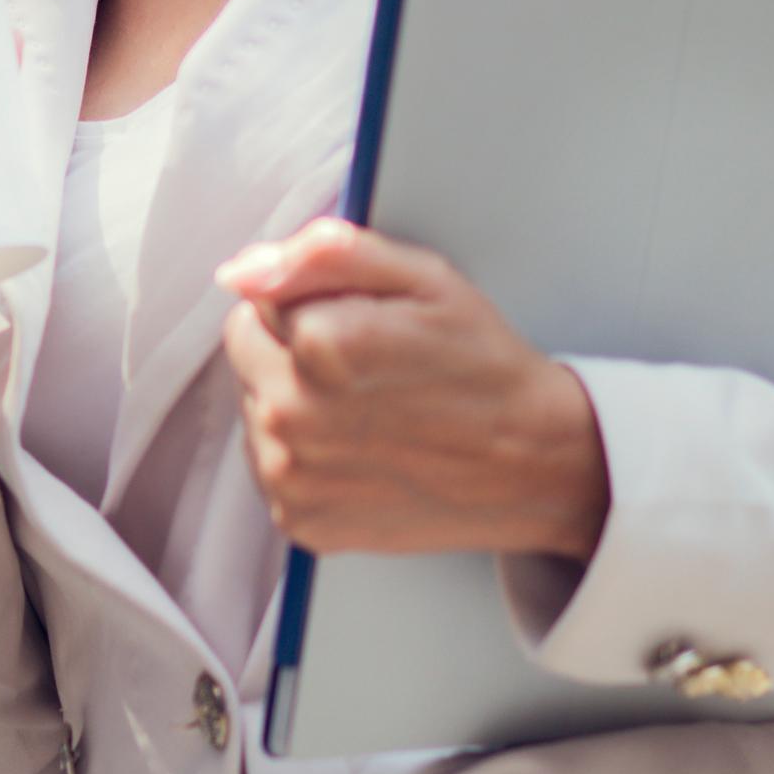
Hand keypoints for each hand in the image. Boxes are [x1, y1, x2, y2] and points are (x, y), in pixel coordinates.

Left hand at [216, 220, 609, 560]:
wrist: (532, 465)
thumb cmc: (480, 364)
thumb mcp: (422, 278)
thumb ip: (324, 254)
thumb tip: (240, 271)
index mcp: (319, 343)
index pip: (258, 300)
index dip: (309, 303)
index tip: (362, 322)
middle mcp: (291, 414)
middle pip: (246, 352)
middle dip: (289, 348)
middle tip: (367, 367)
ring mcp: (291, 475)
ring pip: (254, 408)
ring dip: (293, 402)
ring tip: (369, 411)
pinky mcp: (298, 519)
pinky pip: (270, 465)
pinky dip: (304, 457)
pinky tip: (361, 452)